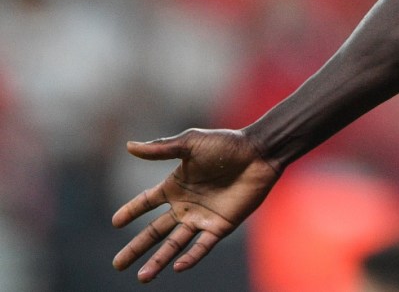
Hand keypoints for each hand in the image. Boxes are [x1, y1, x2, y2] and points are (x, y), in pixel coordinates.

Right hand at [111, 129, 280, 282]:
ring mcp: (202, 218)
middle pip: (155, 231)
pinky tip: (177, 267)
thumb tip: (128, 146)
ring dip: (159, 261)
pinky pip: (203, 246)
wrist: (259, 153)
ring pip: (175, 244)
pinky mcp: (221, 226)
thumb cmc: (227, 144)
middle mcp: (185, 206)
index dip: (131, 211)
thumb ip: (161, 148)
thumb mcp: (191, 143)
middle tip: (118, 265)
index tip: (115, 222)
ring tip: (142, 278)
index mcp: (175, 186)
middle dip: (136, 248)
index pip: (146, 202)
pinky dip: (191, 257)